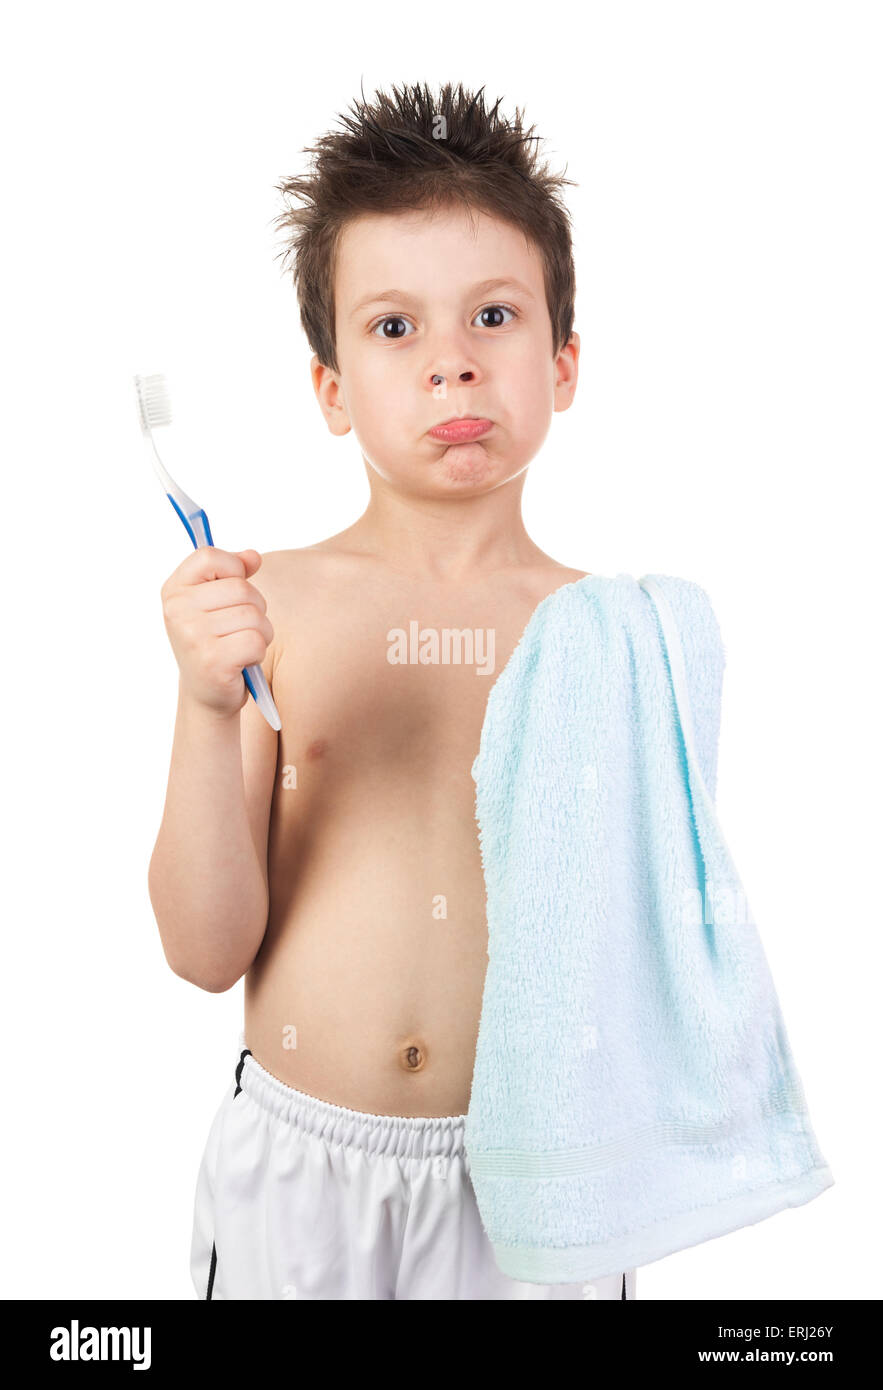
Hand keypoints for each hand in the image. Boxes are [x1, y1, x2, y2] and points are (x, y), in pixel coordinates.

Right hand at [160, 548, 274, 719]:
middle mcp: (177, 611)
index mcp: (174, 590)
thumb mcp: (216, 602)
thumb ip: (233, 573)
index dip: (233, 569)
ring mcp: (192, 636)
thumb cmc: (215, 643)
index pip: (209, 557)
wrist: (207, 693)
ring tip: (241, 646)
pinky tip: (242, 661)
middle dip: (255, 608)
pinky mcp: (212, 661)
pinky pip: (256, 640)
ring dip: (260, 633)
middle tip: (239, 629)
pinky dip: (258, 652)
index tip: (233, 590)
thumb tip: (253, 556)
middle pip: (241, 588)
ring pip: (253, 615)